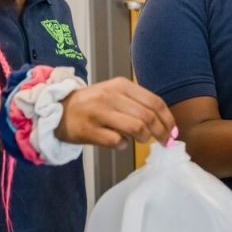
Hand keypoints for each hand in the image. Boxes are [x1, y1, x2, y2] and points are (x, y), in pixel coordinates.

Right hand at [55, 77, 175, 147]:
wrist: (57, 109)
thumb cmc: (93, 104)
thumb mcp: (116, 94)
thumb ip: (138, 104)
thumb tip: (165, 123)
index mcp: (121, 85)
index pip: (155, 102)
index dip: (168, 119)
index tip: (173, 131)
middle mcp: (111, 96)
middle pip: (148, 116)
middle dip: (161, 132)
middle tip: (164, 142)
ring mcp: (98, 112)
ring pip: (136, 127)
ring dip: (144, 137)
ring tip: (142, 140)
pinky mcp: (88, 130)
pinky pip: (115, 140)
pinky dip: (123, 145)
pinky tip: (120, 143)